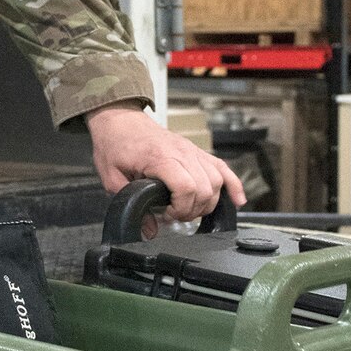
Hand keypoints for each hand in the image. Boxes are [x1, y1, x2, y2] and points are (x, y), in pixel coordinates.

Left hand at [86, 103, 244, 231]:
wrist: (121, 120)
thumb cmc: (116, 144)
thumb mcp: (112, 179)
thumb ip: (130, 205)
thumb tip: (150, 230)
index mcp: (160, 158)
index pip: (187, 188)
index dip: (181, 209)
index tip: (168, 215)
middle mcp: (182, 153)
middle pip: (205, 188)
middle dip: (193, 210)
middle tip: (176, 215)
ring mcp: (192, 151)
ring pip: (217, 181)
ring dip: (209, 202)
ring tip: (190, 209)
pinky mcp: (197, 151)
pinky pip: (223, 168)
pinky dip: (234, 185)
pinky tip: (238, 200)